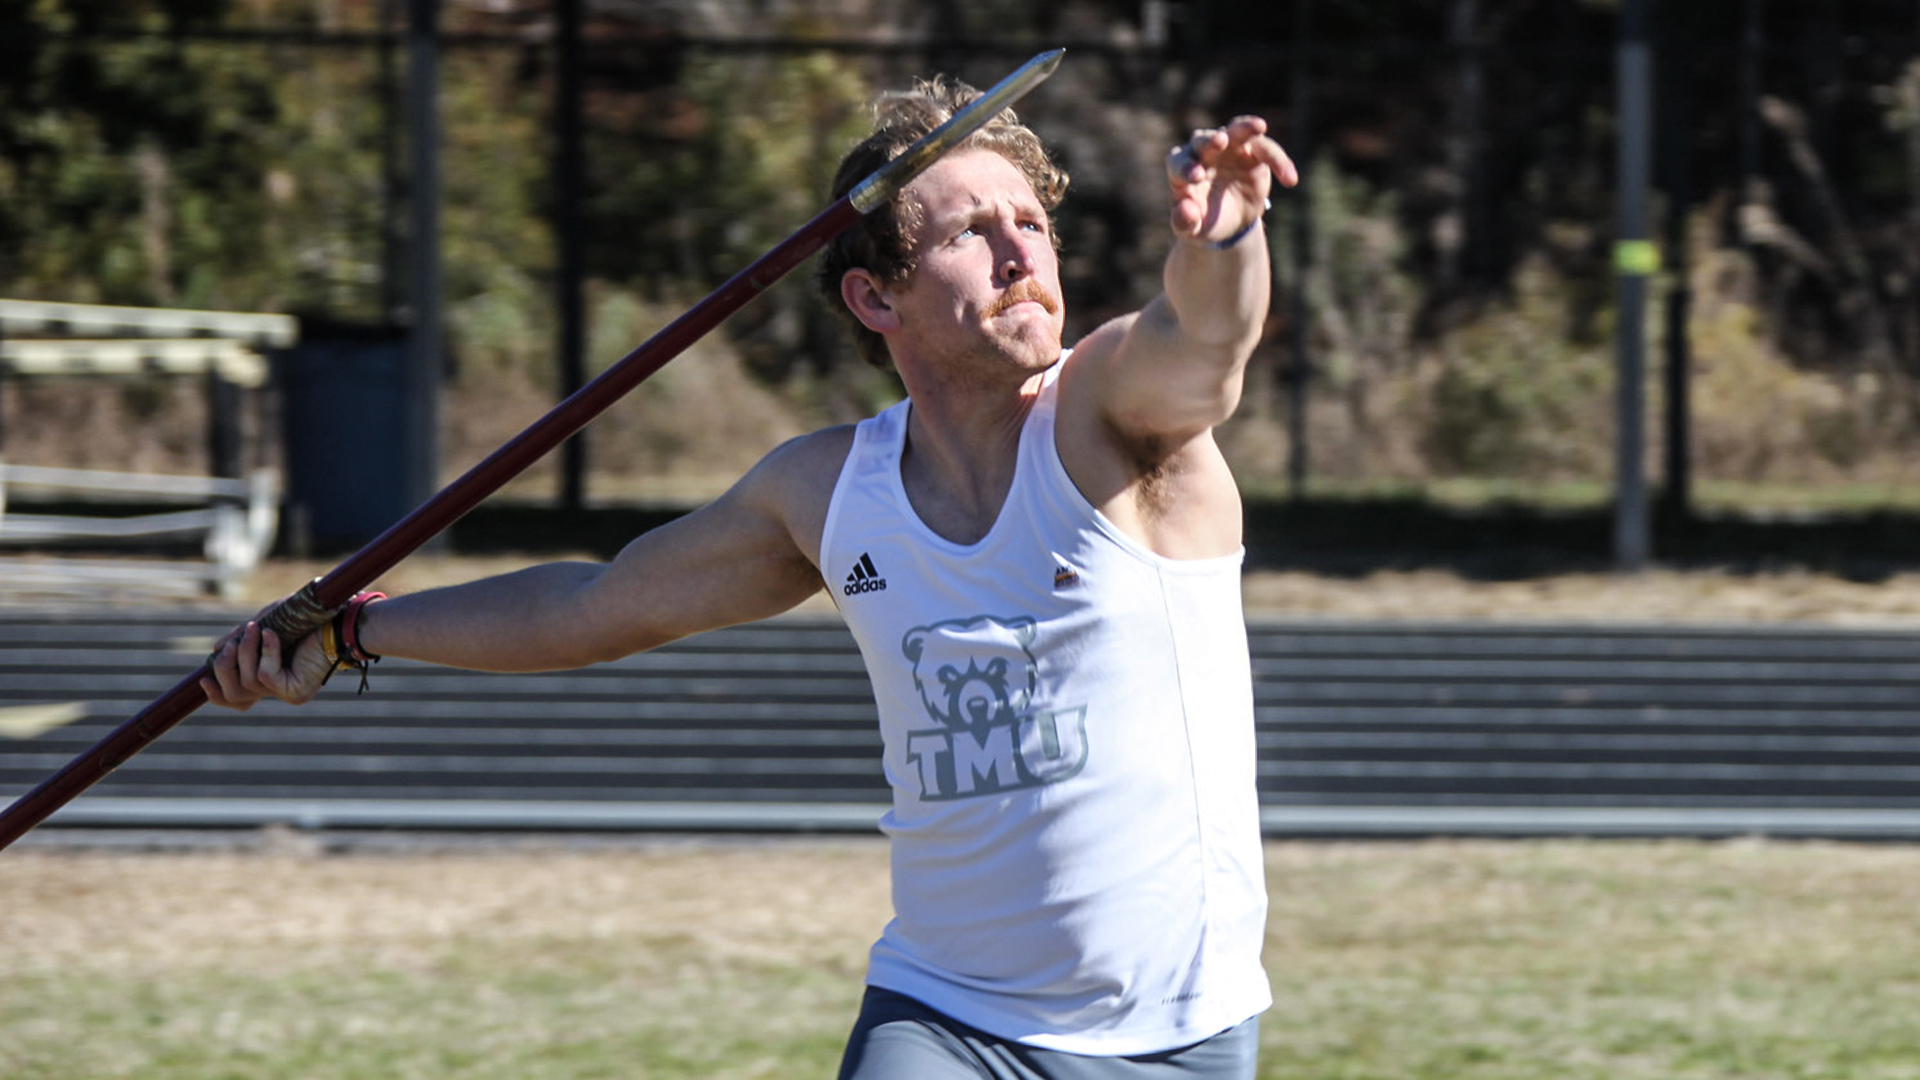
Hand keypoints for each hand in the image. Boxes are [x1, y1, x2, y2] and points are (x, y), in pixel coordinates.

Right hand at [201, 618, 334, 709]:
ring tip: (256, 629)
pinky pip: (265, 675)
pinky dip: (266, 651)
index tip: (203, 679)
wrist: (340, 621)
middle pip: (235, 695)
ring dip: (246, 651)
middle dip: (225, 668)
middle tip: (231, 645)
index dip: (216, 694)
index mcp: (270, 678)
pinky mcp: (295, 692)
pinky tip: (273, 633)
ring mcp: (287, 693)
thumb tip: (214, 651)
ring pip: (248, 681)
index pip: (236, 700)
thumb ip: (241, 639)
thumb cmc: (306, 619)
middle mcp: (278, 690)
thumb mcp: (266, 625)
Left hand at [1166, 115, 1298, 244]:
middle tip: (1220, 141)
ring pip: (1235, 131)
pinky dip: (1278, 160)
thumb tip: (1187, 209)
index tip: (1196, 177)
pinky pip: (1266, 149)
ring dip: (1246, 128)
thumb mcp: (1191, 229)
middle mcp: (1202, 153)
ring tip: (1260, 126)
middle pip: (1203, 140)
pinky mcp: (1252, 151)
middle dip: (1212, 141)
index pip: (1179, 164)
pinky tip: (1290, 179)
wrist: (1227, 222)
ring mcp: (1228, 148)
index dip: (1186, 168)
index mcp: (1181, 170)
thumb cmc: (1203, 221)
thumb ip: (1184, 221)